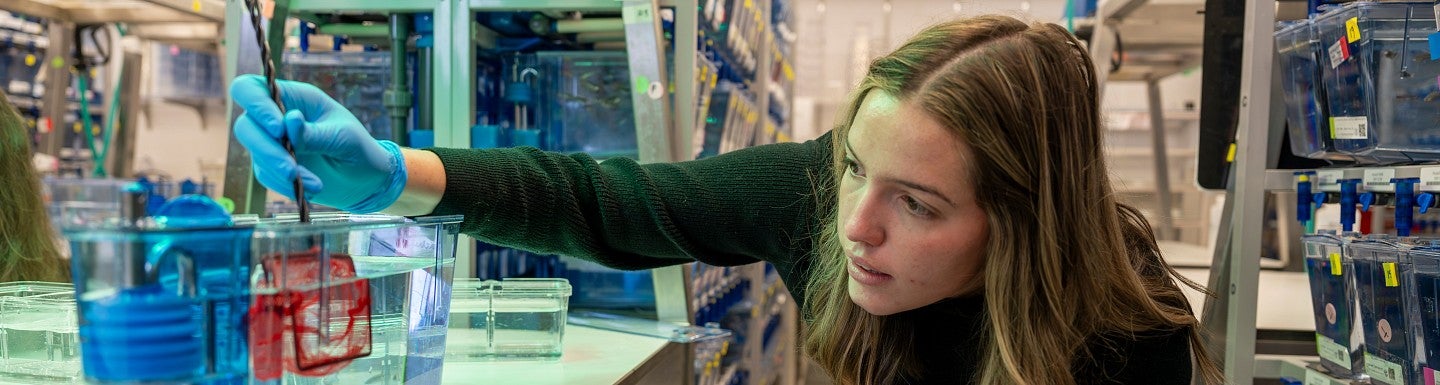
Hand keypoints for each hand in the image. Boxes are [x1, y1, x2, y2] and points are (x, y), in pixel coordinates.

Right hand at [230, 74, 405, 213]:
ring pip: (255, 153)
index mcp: (293, 98)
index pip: (252, 89)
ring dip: (279, 170)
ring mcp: (272, 142)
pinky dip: (285, 184)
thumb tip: (290, 120)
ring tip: (313, 183)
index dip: (255, 104)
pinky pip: (266, 174)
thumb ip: (313, 133)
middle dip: (266, 148)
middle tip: (291, 168)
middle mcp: (276, 117)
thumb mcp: (342, 137)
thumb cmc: (357, 147)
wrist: (365, 180)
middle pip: (246, 126)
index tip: (277, 129)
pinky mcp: (272, 166)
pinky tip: (311, 188)